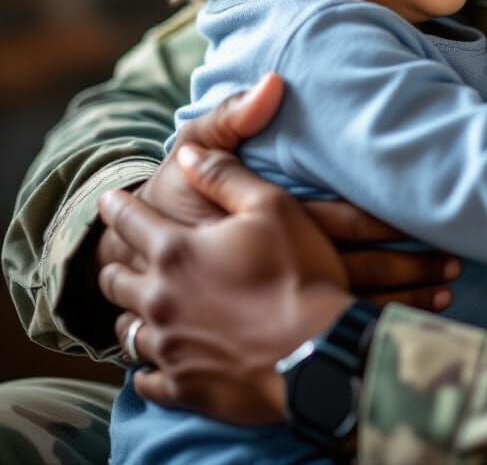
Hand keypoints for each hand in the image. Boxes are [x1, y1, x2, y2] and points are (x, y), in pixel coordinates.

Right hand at [98, 74, 458, 307]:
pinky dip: (364, 331)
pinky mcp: (268, 327)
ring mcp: (273, 303)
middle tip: (457, 264)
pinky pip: (326, 332)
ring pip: (347, 308)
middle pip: (356, 272)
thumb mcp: (190, 151)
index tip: (432, 214)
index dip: (388, 220)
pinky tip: (397, 329)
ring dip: (398, 303)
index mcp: (268, 219)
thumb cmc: (169, 201)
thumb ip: (234, 117)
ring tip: (445, 296)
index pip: (340, 221)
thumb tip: (276, 81)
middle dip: (409, 270)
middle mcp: (276, 266)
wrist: (127, 261)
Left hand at [98, 145, 352, 423]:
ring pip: (127, 332)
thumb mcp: (272, 206)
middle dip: (115, 263)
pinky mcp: (184, 387)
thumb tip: (186, 156)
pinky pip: (146, 381)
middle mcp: (161, 300)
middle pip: (116, 280)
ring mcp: (170, 348)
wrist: (319, 352)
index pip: (129, 222)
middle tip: (117, 257)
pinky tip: (152, 366)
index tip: (108, 199)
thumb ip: (224, 176)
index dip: (117, 207)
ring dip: (130, 315)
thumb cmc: (299, 272)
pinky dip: (146, 369)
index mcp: (176, 251)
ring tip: (135, 310)